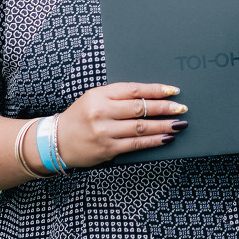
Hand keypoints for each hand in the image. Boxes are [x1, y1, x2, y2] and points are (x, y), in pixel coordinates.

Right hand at [54, 82, 186, 167]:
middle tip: (182, 108)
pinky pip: (136, 144)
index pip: (134, 90)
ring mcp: (105, 131)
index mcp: (100, 95)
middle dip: (165, 108)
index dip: (156, 90)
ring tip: (179, 124)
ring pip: (141, 127)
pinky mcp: (107, 149)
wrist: (56, 141)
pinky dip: (153, 141)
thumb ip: (118, 97)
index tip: (173, 90)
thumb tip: (150, 98)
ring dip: (163, 126)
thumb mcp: (94, 99)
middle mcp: (102, 112)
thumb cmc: (80, 117)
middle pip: (140, 108)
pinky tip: (166, 138)